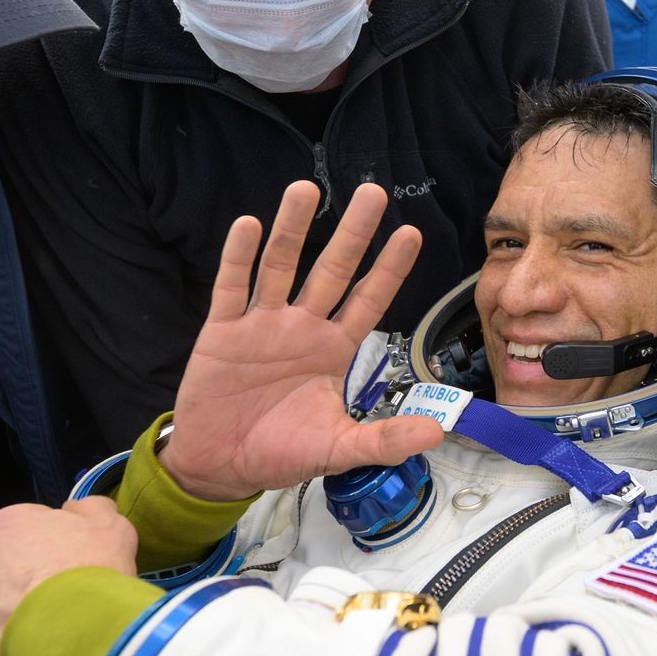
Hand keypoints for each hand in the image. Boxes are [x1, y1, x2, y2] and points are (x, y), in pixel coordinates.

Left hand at [0, 497, 137, 655]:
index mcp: (5, 527)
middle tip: (57, 610)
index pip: (25, 533)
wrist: (75, 643)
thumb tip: (74, 510)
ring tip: (44, 645)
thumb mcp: (112, 529)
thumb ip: (91, 510)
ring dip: (7, 625)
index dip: (50, 554)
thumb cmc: (92, 578)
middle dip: (21, 589)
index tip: (70, 573)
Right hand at [159, 180, 445, 501]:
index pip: (368, 300)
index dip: (389, 269)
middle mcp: (301, 328)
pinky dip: (238, 257)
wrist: (220, 466)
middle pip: (331, 271)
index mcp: (332, 350)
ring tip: (305, 188)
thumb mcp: (339, 449)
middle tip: (372, 192)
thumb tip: (436, 432)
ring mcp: (261, 325)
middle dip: (352, 234)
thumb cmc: (281, 453)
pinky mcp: (221, 332)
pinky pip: (231, 288)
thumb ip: (385, 440)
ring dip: (292, 229)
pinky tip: (249, 225)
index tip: (410, 233)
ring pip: (279, 267)